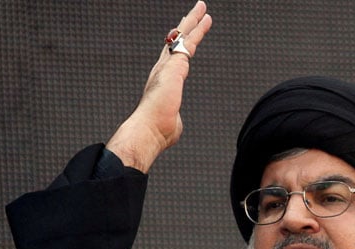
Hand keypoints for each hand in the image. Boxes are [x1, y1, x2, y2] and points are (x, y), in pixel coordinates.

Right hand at [106, 1, 211, 172]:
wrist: (148, 130)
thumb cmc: (158, 131)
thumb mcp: (170, 122)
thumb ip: (173, 117)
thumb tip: (173, 122)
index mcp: (161, 83)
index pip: (172, 60)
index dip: (178, 47)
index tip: (185, 38)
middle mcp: (161, 70)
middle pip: (175, 42)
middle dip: (184, 27)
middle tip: (193, 14)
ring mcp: (167, 66)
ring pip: (182, 36)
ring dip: (193, 21)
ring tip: (202, 8)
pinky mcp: (175, 65)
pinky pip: (189, 40)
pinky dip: (198, 27)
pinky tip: (206, 18)